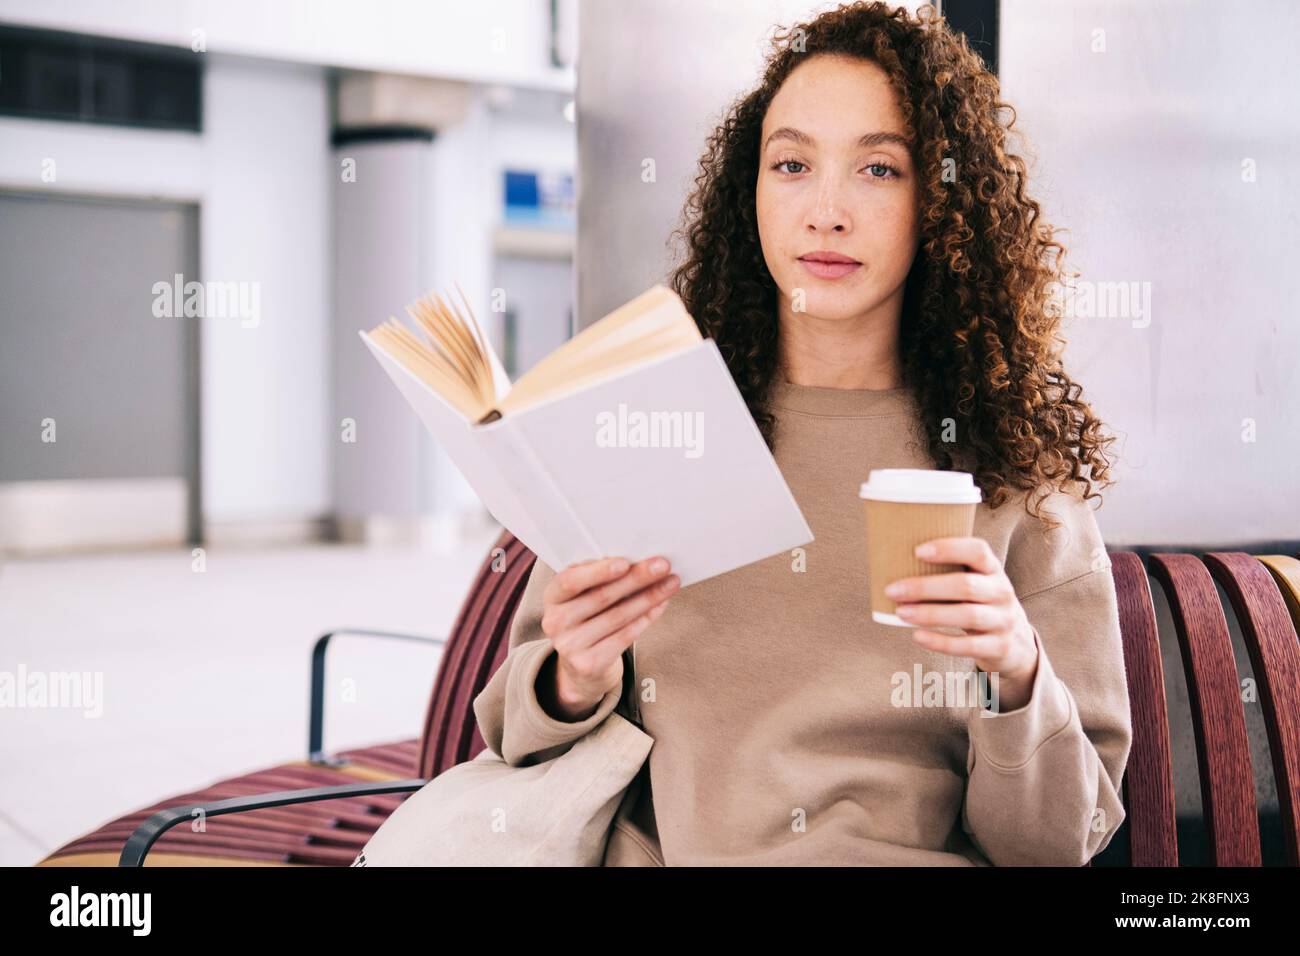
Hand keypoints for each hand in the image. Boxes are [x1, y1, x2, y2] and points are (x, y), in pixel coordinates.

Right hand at [538, 555, 679, 720]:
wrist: (580, 665)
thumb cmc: (588, 616)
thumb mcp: (583, 595)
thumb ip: (599, 577)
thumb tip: (639, 559)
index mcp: (552, 596)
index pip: (570, 581)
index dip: (598, 572)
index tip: (626, 562)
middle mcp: (556, 622)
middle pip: (601, 597)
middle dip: (636, 578)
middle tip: (663, 565)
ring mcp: (570, 646)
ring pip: (618, 616)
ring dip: (649, 597)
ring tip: (670, 583)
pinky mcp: (589, 663)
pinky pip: (625, 636)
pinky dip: (647, 618)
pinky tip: (661, 604)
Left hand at [883, 537, 1038, 710]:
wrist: (1016, 642)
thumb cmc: (978, 603)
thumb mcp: (974, 581)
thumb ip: (947, 570)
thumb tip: (891, 560)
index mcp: (993, 569)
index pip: (978, 551)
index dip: (949, 548)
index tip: (917, 551)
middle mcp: (1002, 592)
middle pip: (966, 586)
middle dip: (925, 587)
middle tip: (893, 590)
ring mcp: (1003, 621)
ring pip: (967, 615)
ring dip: (929, 614)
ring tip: (900, 612)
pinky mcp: (998, 647)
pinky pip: (968, 646)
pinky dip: (940, 641)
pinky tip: (917, 636)